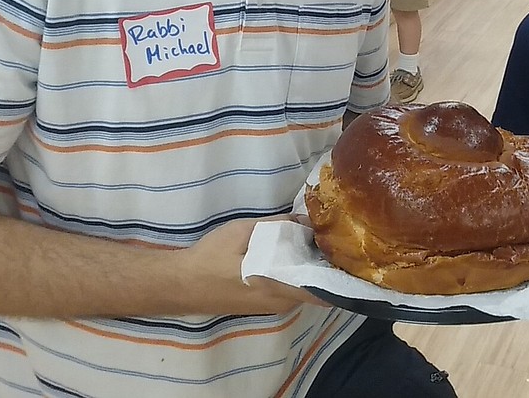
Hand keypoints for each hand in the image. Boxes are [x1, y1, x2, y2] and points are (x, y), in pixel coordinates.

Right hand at [192, 218, 327, 315]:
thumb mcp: (245, 232)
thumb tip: (306, 222)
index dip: (339, 270)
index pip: (324, 289)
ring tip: (316, 239)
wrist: (181, 284)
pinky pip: (289, 287)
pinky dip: (295, 271)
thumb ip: (278, 226)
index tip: (346, 247)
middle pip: (316, 285)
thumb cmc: (212, 258)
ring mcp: (271, 306)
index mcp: (281, 289)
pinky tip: (293, 251)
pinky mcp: (262, 303)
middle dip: (325, 263)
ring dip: (309, 266)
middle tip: (331, 235)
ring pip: (302, 286)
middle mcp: (281, 303)